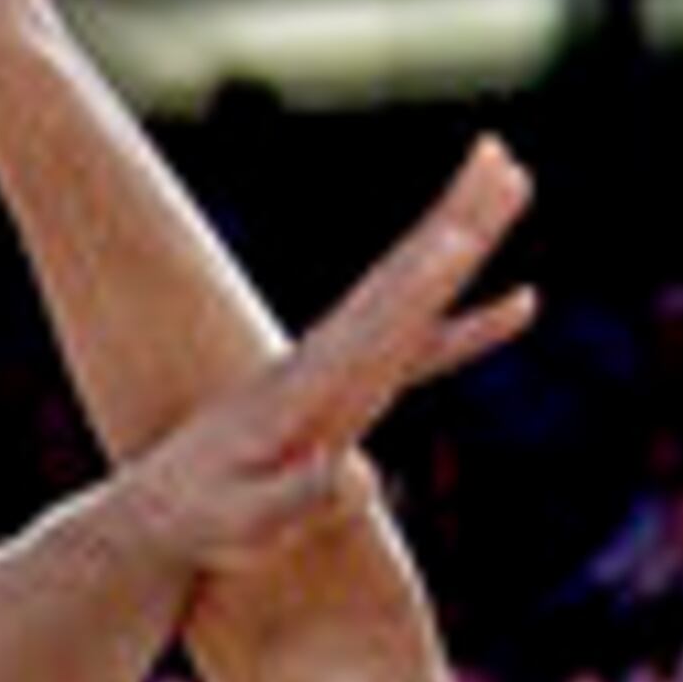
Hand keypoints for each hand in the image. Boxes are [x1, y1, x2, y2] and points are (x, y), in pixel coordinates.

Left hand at [116, 146, 535, 574]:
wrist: (157, 512)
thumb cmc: (200, 523)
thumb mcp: (241, 523)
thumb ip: (295, 500)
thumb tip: (354, 471)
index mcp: (304, 391)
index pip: (371, 330)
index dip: (416, 288)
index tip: (456, 239)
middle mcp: (325, 361)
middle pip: (400, 280)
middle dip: (452, 221)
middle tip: (501, 158)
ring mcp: (340, 368)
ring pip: (412, 289)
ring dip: (462, 229)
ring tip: (510, 172)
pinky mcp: (351, 387)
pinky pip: (424, 349)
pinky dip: (472, 325)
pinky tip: (525, 303)